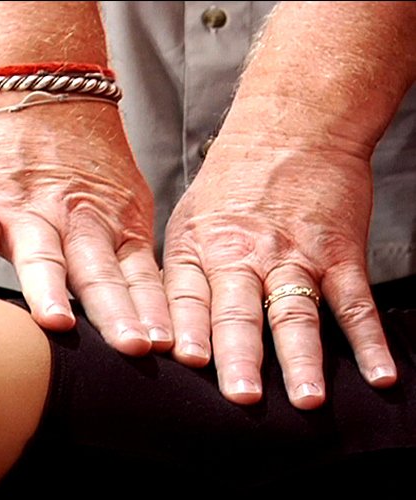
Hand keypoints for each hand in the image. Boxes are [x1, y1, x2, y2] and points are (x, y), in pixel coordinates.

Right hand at [0, 94, 172, 354]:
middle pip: (100, 276)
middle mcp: (80, 224)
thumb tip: (151, 304)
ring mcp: (34, 212)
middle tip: (133, 347)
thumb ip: (132, 252)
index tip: (166, 346)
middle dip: (117, 313)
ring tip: (55, 323)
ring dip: (49, 290)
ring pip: (44, 256)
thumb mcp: (127, 204)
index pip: (140, 279)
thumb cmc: (91, 159)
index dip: (153, 312)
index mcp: (118, 228)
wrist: (49, 93)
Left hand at [163, 130, 396, 409]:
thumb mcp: (190, 216)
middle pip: (238, 311)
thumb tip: (171, 324)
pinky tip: (379, 374)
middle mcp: (243, 254)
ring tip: (306, 399)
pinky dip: (368, 340)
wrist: (289, 129)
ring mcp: (291, 254)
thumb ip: (183, 269)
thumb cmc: (235, 176)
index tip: (187, 364)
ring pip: (294, 312)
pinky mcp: (335, 251)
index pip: (188, 298)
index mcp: (201, 247)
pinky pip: (353, 301)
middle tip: (241, 398)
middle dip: (238, 357)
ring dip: (301, 359)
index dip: (187, 331)